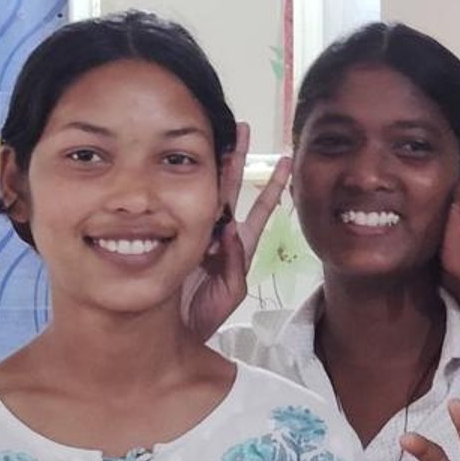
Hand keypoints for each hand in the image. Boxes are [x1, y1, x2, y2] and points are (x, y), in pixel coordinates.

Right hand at [180, 121, 292, 339]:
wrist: (173, 332)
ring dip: (213, 165)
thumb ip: (236, 262)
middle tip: (241, 128)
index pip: (258, 209)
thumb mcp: (231, 291)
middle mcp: (217, 233)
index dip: (272, 186)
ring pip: (207, 192)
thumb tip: (231, 230)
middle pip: (231, 188)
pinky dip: (189, 190)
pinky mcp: (175, 236)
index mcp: (238, 246)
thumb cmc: (204, 316)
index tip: (286, 160)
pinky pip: (184, 211)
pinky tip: (192, 169)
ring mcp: (195, 232)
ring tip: (220, 137)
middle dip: (237, 158)